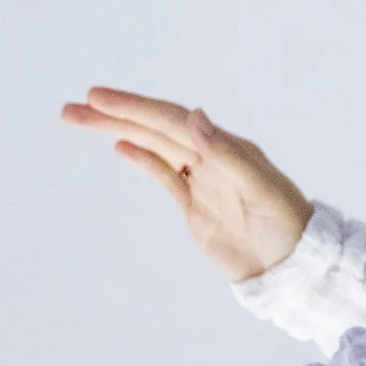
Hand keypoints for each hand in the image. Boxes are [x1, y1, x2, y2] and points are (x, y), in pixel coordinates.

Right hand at [65, 87, 314, 282]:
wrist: (292, 268)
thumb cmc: (285, 226)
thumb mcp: (259, 189)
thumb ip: (225, 153)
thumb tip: (194, 115)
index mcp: (226, 146)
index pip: (171, 119)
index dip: (134, 107)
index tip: (98, 98)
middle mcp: (211, 155)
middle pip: (155, 128)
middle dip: (114, 115)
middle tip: (73, 107)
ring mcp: (202, 179)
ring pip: (153, 148)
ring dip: (119, 132)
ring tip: (80, 120)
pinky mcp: (196, 205)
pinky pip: (165, 175)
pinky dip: (143, 160)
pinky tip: (121, 147)